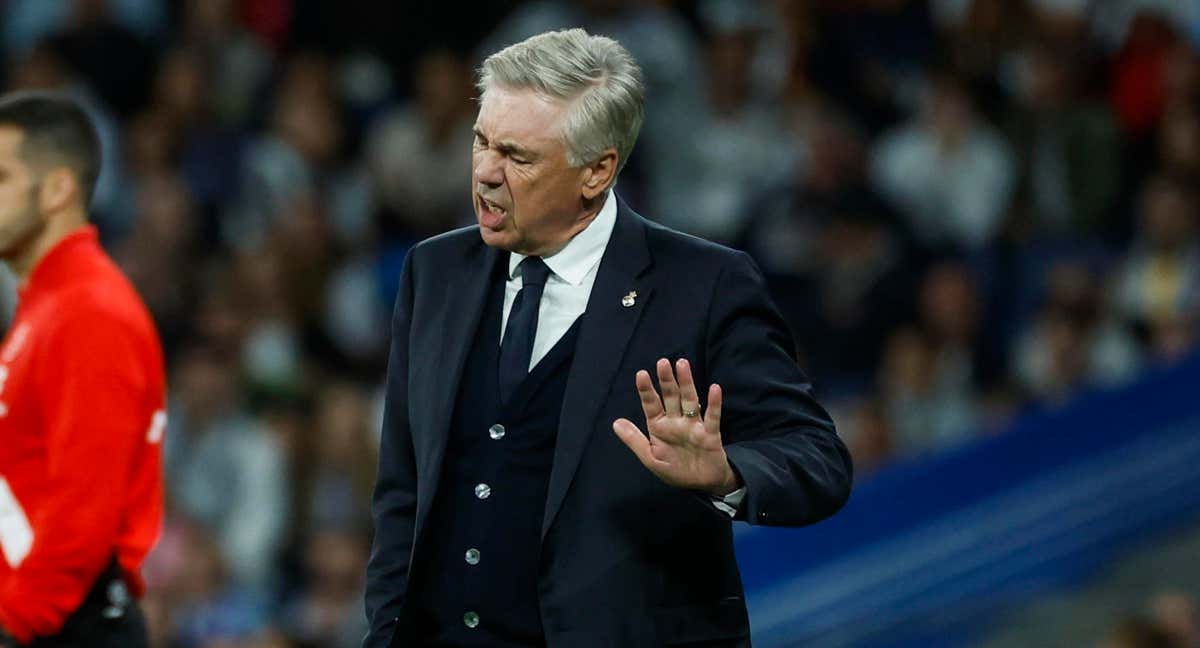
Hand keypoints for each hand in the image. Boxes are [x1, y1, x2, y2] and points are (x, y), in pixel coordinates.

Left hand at [613, 358, 740, 495]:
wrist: (702, 485)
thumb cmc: (675, 471)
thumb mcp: (651, 458)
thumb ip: (635, 440)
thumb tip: (615, 422)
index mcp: (660, 427)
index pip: (651, 405)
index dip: (646, 390)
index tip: (641, 374)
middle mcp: (676, 422)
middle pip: (671, 397)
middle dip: (667, 380)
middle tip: (662, 362)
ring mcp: (694, 426)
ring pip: (690, 401)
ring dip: (687, 383)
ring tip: (682, 365)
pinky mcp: (711, 434)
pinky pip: (712, 417)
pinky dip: (714, 404)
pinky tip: (714, 389)